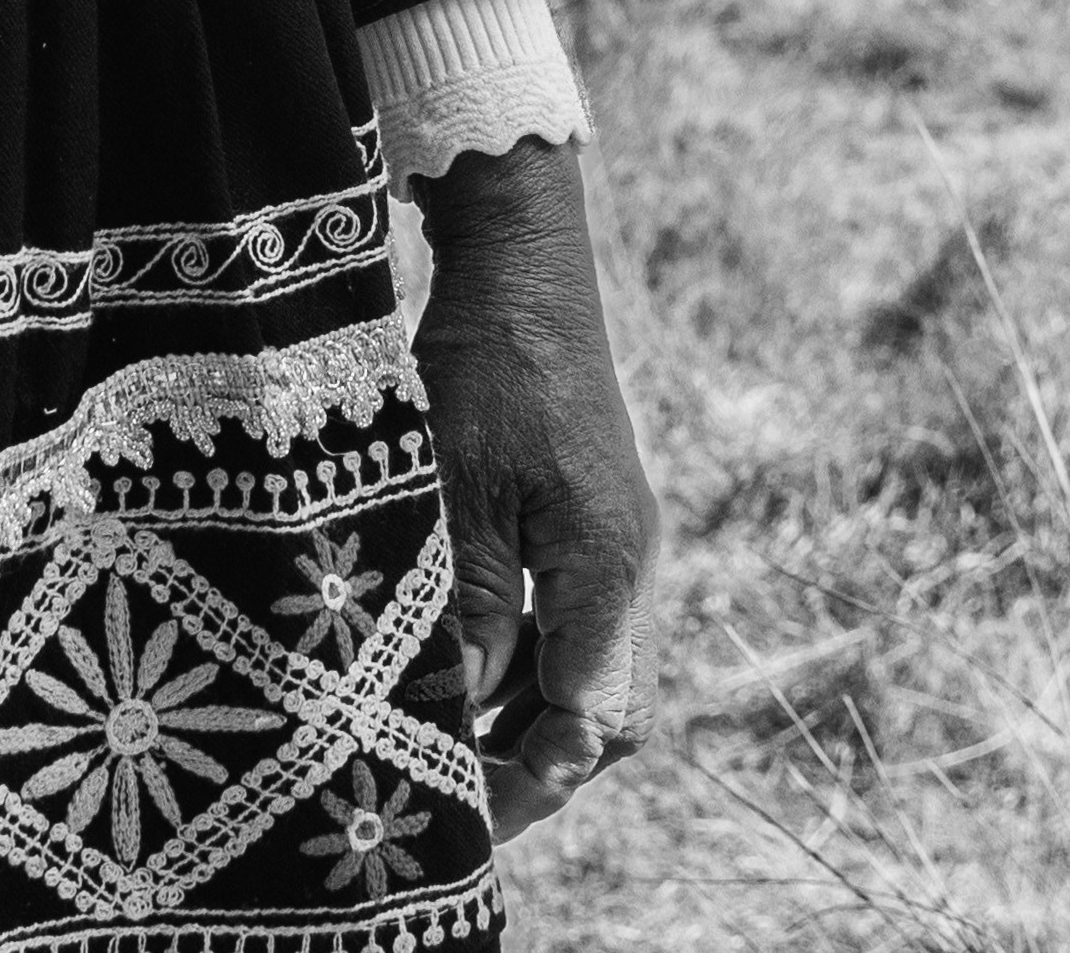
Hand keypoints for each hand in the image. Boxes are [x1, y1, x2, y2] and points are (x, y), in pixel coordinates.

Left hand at [405, 137, 661, 832]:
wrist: (524, 267)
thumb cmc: (484, 367)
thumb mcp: (455, 493)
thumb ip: (467, 609)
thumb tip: (457, 713)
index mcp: (605, 568)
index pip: (593, 718)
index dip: (532, 774)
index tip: (465, 802)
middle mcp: (626, 569)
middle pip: (609, 712)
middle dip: (539, 765)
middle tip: (458, 795)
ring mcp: (614, 547)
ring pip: (593, 674)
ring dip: (528, 719)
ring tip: (443, 746)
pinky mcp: (591, 525)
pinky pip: (575, 627)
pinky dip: (526, 667)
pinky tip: (459, 673)